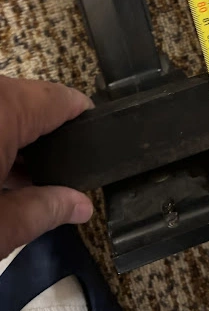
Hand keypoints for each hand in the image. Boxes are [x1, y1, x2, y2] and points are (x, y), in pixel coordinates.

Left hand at [0, 76, 93, 259]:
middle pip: (33, 103)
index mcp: (5, 111)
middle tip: (58, 174)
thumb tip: (82, 206)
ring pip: (6, 107)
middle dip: (48, 138)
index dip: (87, 118)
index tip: (98, 138)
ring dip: (16, 136)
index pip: (64, 99)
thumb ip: (45, 210)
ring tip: (23, 178)